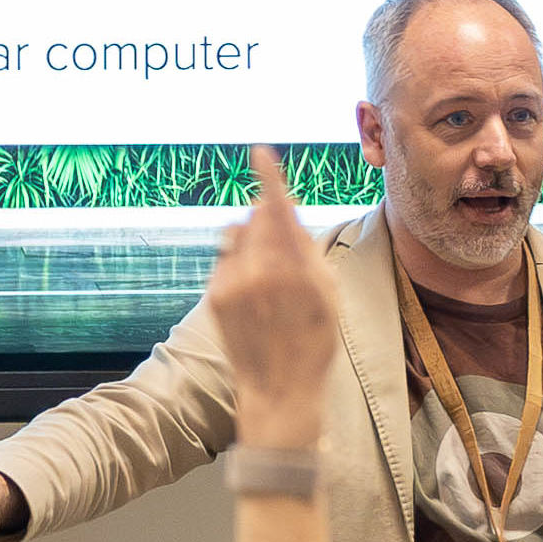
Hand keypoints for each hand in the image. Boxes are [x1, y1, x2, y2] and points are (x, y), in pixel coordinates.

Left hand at [207, 147, 342, 450]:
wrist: (279, 390)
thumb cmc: (314, 342)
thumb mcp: (328, 294)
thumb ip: (307, 249)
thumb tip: (286, 212)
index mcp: (293, 269)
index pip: (277, 210)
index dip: (269, 177)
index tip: (259, 151)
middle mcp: (258, 272)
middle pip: (257, 219)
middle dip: (269, 220)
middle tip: (286, 252)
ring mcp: (232, 284)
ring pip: (238, 236)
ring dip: (251, 240)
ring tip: (269, 276)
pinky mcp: (214, 296)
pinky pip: (226, 260)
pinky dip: (239, 262)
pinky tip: (254, 292)